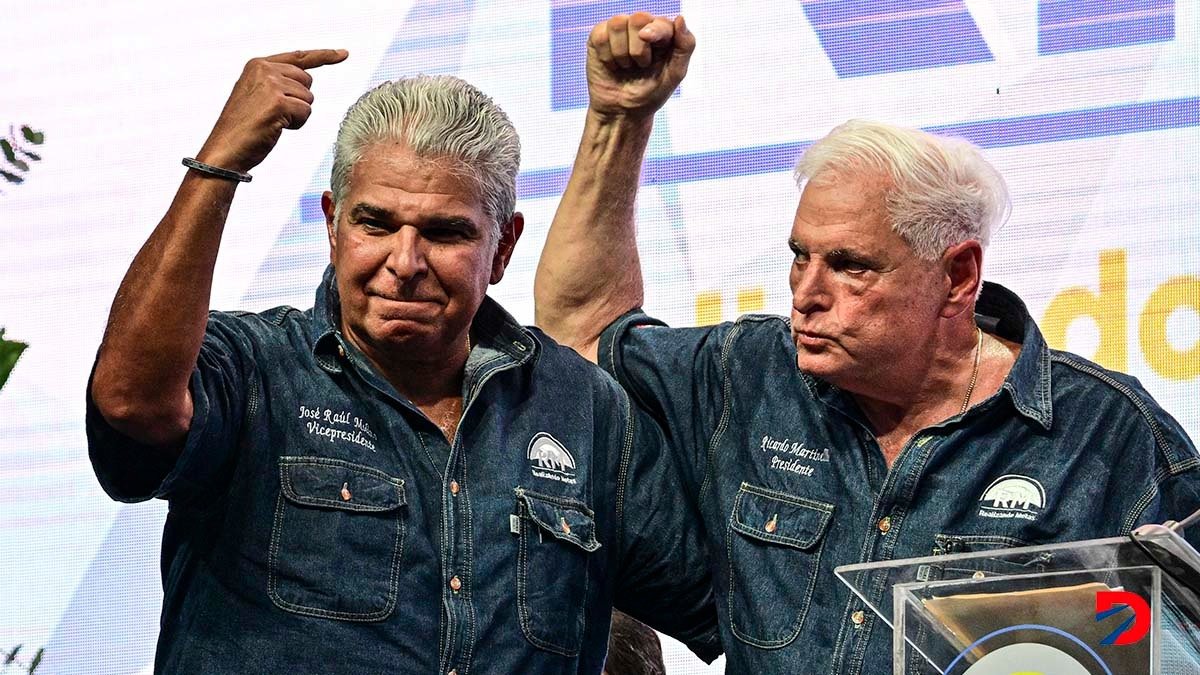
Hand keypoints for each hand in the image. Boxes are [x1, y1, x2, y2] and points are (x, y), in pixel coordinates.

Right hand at [195, 49, 347, 173]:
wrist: (226, 148)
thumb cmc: (243, 127)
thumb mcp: (257, 94)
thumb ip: (278, 81)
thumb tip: (305, 79)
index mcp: (257, 64)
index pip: (299, 57)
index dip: (324, 56)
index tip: (344, 54)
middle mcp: (264, 69)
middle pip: (308, 81)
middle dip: (299, 101)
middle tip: (275, 114)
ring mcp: (271, 84)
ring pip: (308, 99)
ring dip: (296, 115)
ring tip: (272, 121)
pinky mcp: (279, 102)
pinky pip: (306, 112)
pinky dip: (296, 124)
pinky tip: (276, 127)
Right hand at [586, 13, 693, 120]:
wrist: (622, 113)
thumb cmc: (650, 94)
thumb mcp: (674, 74)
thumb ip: (685, 46)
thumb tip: (680, 17)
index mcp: (663, 34)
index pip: (661, 22)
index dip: (655, 30)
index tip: (646, 38)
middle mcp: (641, 27)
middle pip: (638, 18)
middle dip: (638, 49)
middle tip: (640, 66)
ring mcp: (620, 30)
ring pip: (617, 24)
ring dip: (621, 53)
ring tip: (626, 67)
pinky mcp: (599, 37)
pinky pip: (600, 35)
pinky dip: (607, 55)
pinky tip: (612, 65)